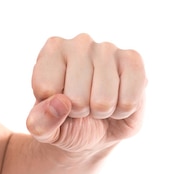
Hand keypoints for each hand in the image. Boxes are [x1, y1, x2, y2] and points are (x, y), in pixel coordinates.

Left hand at [26, 33, 145, 153]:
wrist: (96, 129)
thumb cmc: (65, 122)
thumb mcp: (44, 130)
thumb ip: (39, 123)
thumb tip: (59, 103)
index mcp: (51, 51)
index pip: (46, 89)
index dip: (53, 107)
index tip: (59, 103)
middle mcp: (79, 43)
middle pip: (76, 98)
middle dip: (80, 112)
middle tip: (82, 105)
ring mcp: (108, 49)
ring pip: (103, 101)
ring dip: (102, 113)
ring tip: (98, 104)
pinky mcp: (133, 61)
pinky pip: (128, 101)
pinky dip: (123, 111)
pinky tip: (118, 100)